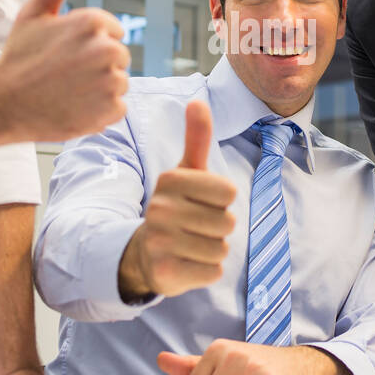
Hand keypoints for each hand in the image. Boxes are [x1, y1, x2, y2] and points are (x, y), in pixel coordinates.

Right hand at [0, 0, 130, 141]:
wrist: (3, 105)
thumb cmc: (18, 57)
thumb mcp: (34, 13)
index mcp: (92, 22)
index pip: (113, 32)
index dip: (89, 44)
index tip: (65, 54)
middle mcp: (106, 49)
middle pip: (119, 57)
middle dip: (98, 66)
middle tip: (66, 75)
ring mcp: (110, 81)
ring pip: (119, 83)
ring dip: (100, 89)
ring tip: (68, 92)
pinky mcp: (111, 109)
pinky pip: (117, 108)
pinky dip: (100, 112)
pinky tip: (75, 108)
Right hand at [117, 101, 235, 299]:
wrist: (146, 252)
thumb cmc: (176, 206)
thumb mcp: (186, 172)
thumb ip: (196, 138)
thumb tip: (197, 102)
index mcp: (170, 180)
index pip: (228, 192)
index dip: (222, 201)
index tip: (201, 202)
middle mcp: (160, 209)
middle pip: (227, 222)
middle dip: (219, 227)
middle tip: (196, 227)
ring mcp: (160, 242)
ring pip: (221, 248)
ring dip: (214, 249)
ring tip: (192, 244)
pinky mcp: (165, 272)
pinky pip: (213, 272)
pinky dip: (207, 270)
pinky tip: (188, 262)